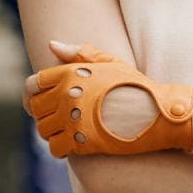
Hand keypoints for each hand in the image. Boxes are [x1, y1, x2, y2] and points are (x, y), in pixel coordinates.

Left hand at [23, 40, 192, 158]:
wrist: (159, 113)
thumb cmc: (136, 86)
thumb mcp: (111, 63)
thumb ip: (80, 52)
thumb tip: (51, 44)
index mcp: (71, 73)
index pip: (33, 83)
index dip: (33, 93)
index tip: (42, 99)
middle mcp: (67, 95)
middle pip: (35, 107)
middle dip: (43, 113)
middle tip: (56, 117)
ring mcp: (73, 119)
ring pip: (43, 129)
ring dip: (51, 131)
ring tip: (65, 130)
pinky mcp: (81, 142)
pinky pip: (55, 148)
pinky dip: (60, 148)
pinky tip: (72, 144)